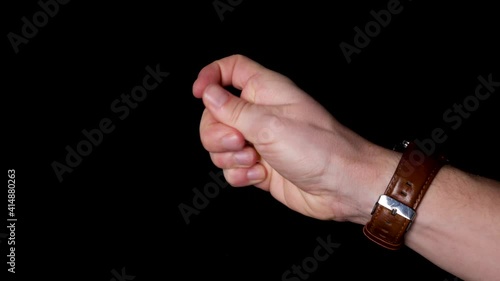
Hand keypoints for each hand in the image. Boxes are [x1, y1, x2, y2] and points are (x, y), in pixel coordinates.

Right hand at [192, 54, 398, 223]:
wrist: (341, 186)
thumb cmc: (319, 148)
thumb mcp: (269, 124)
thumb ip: (234, 110)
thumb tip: (208, 94)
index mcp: (265, 90)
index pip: (231, 68)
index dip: (211, 76)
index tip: (199, 94)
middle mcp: (260, 113)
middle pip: (215, 113)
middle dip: (216, 132)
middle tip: (238, 141)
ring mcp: (258, 141)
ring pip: (219, 144)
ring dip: (228, 156)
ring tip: (253, 160)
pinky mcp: (259, 165)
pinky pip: (231, 168)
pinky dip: (239, 174)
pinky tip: (259, 175)